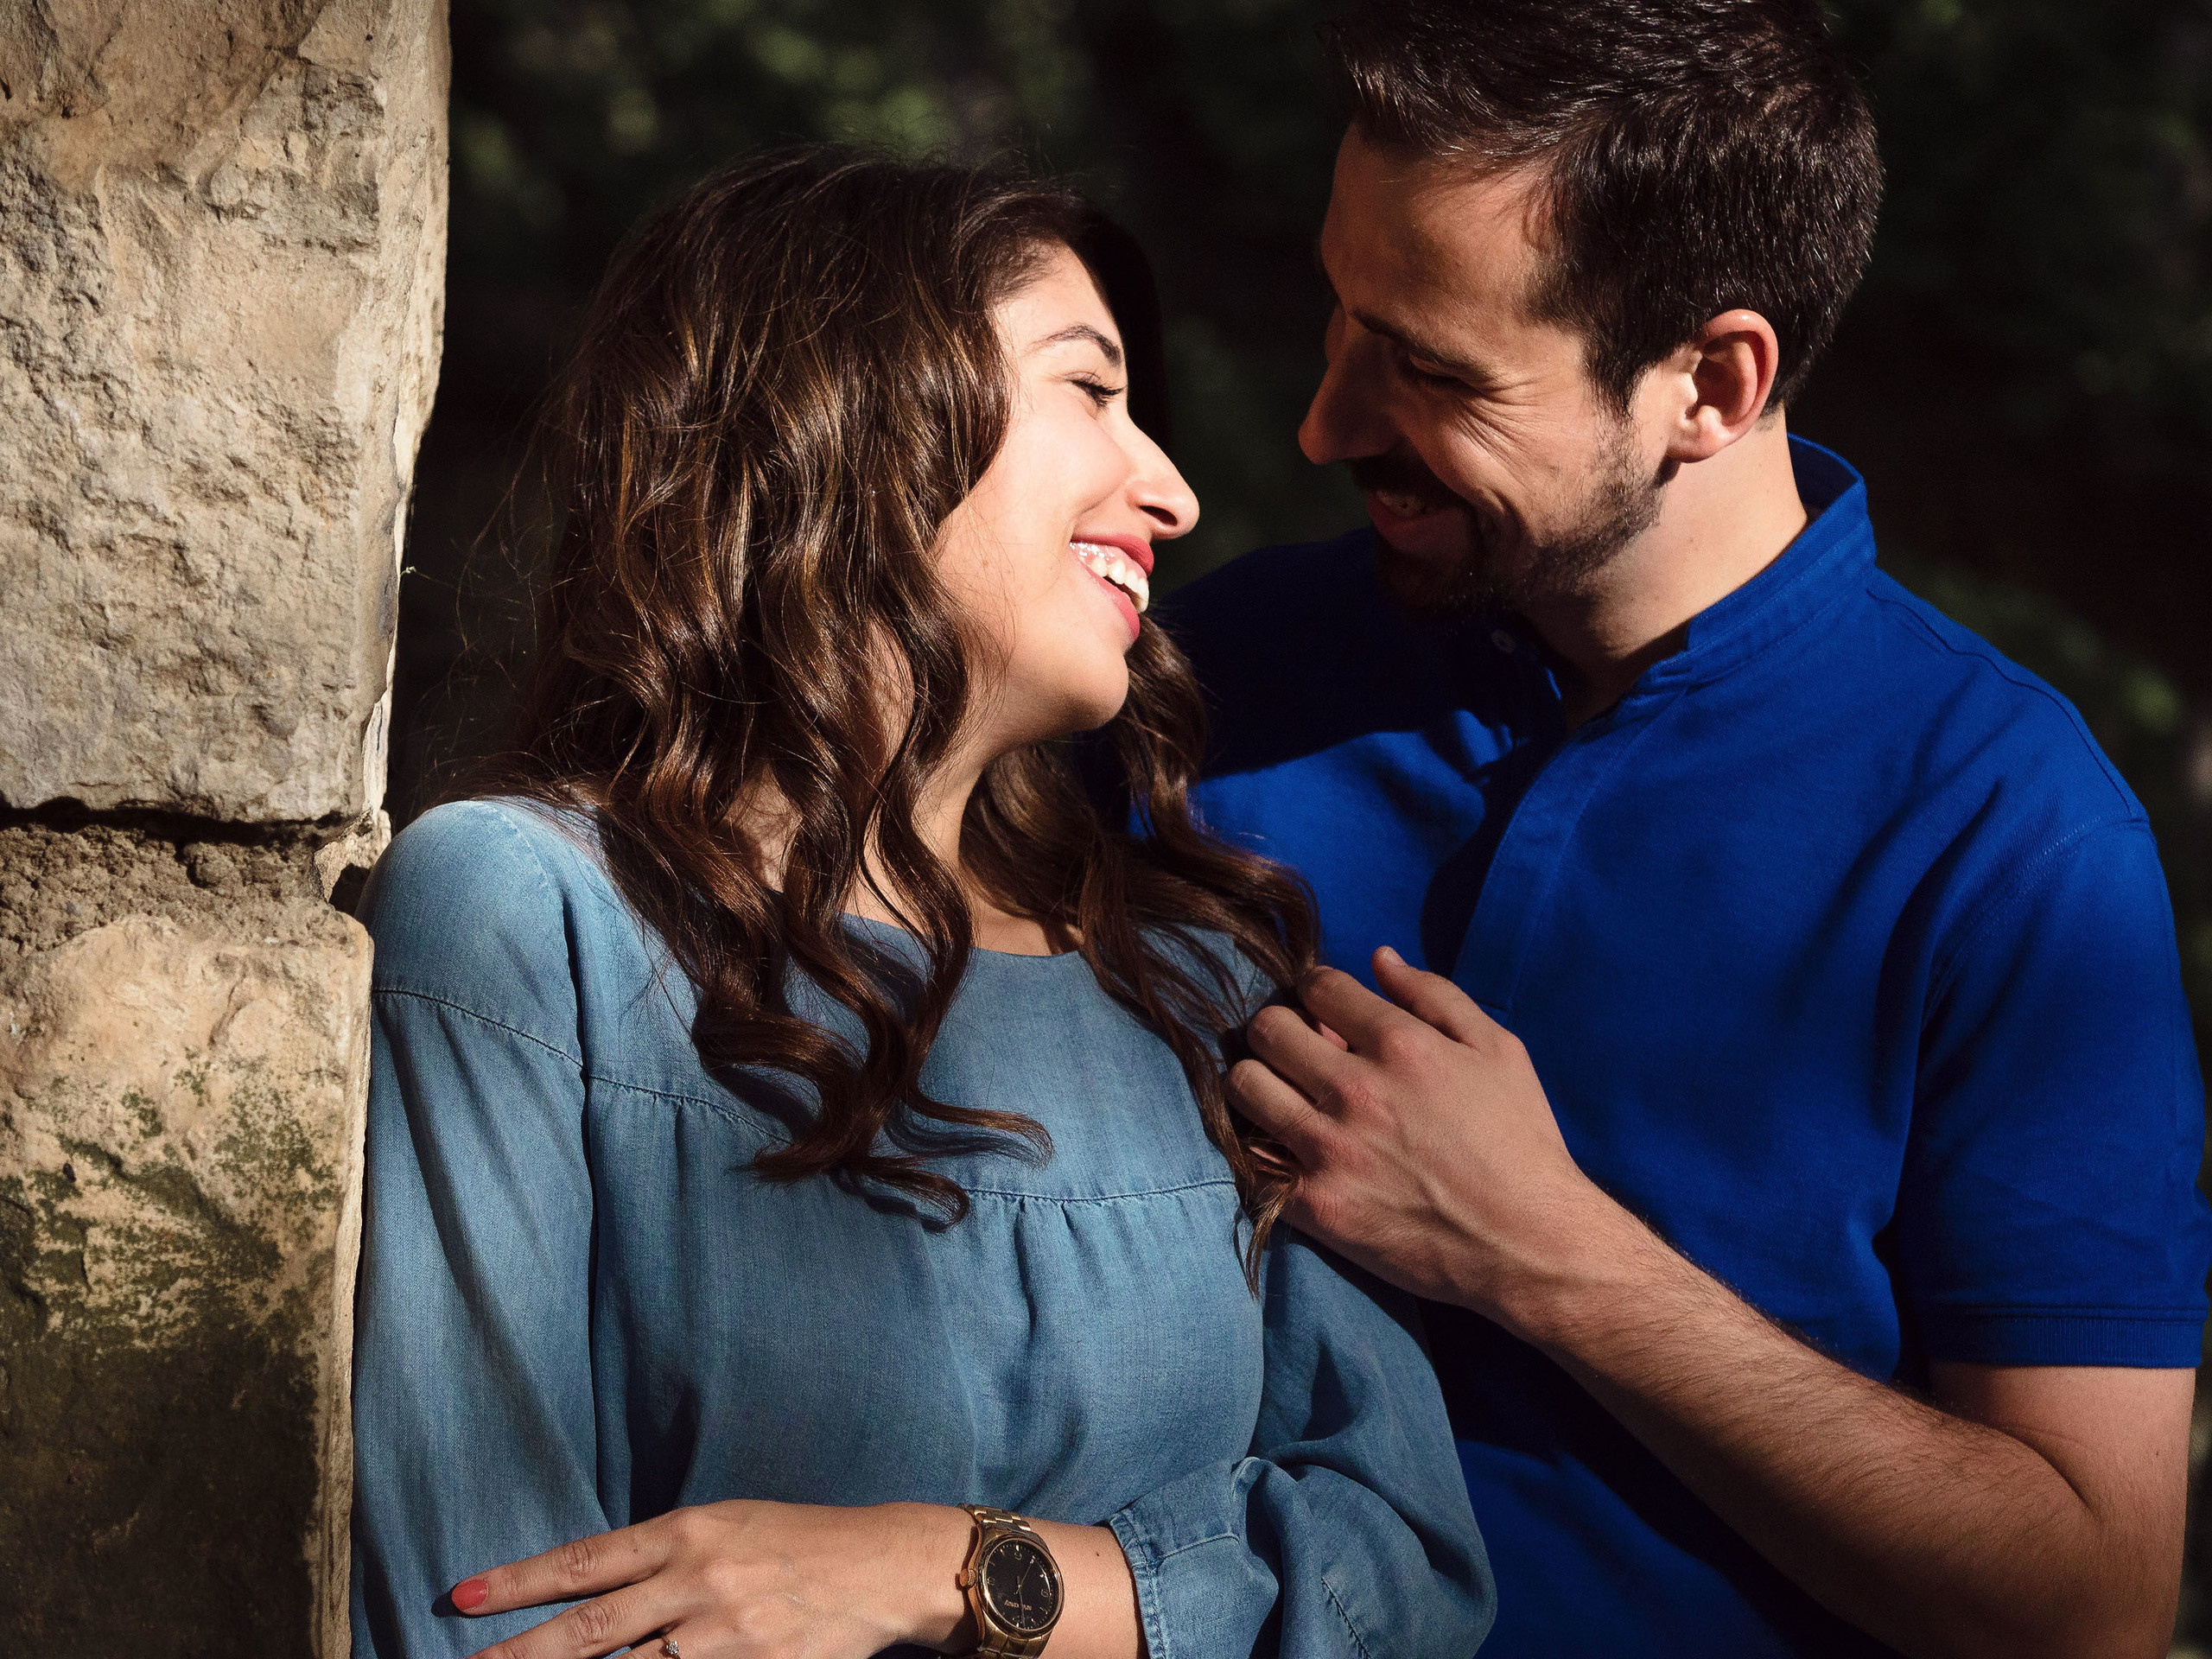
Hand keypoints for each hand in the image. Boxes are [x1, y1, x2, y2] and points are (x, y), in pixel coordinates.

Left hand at [449, 1499, 974, 1658]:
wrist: (883, 1566)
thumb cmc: (799, 1540)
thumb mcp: (726, 1526)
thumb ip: (662, 1559)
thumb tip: (587, 1596)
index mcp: (688, 1531)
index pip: (584, 1562)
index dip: (518, 1582)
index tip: (461, 1598)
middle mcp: (698, 1582)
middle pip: (587, 1633)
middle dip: (518, 1656)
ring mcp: (726, 1637)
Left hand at [1226, 946, 1631, 1331]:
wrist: (1529, 1246)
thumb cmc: (1521, 1143)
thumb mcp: (1499, 1050)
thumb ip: (1436, 996)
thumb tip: (1378, 957)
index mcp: (1401, 1044)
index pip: (1316, 986)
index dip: (1319, 992)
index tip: (1326, 1014)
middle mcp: (1355, 1090)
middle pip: (1266, 1028)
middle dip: (1280, 1030)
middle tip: (1300, 1053)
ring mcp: (1328, 1149)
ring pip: (1243, 1085)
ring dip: (1260, 1082)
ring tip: (1287, 1097)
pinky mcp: (1314, 1204)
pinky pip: (1250, 1157)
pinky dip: (1264, 1147)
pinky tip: (1291, 1150)